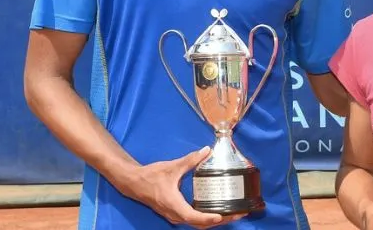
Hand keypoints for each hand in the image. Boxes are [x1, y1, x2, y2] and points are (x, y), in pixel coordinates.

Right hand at [112, 146, 245, 228]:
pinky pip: (193, 220)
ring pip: (197, 224)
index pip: (195, 217)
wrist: (134, 183)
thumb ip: (190, 160)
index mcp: (175, 206)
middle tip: (238, 214)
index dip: (209, 218)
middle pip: (200, 224)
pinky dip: (206, 218)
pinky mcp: (176, 214)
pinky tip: (217, 210)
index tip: (223, 216)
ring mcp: (175, 216)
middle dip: (220, 221)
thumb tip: (206, 151)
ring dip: (214, 221)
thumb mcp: (172, 167)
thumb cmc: (151, 177)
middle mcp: (176, 215)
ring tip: (232, 214)